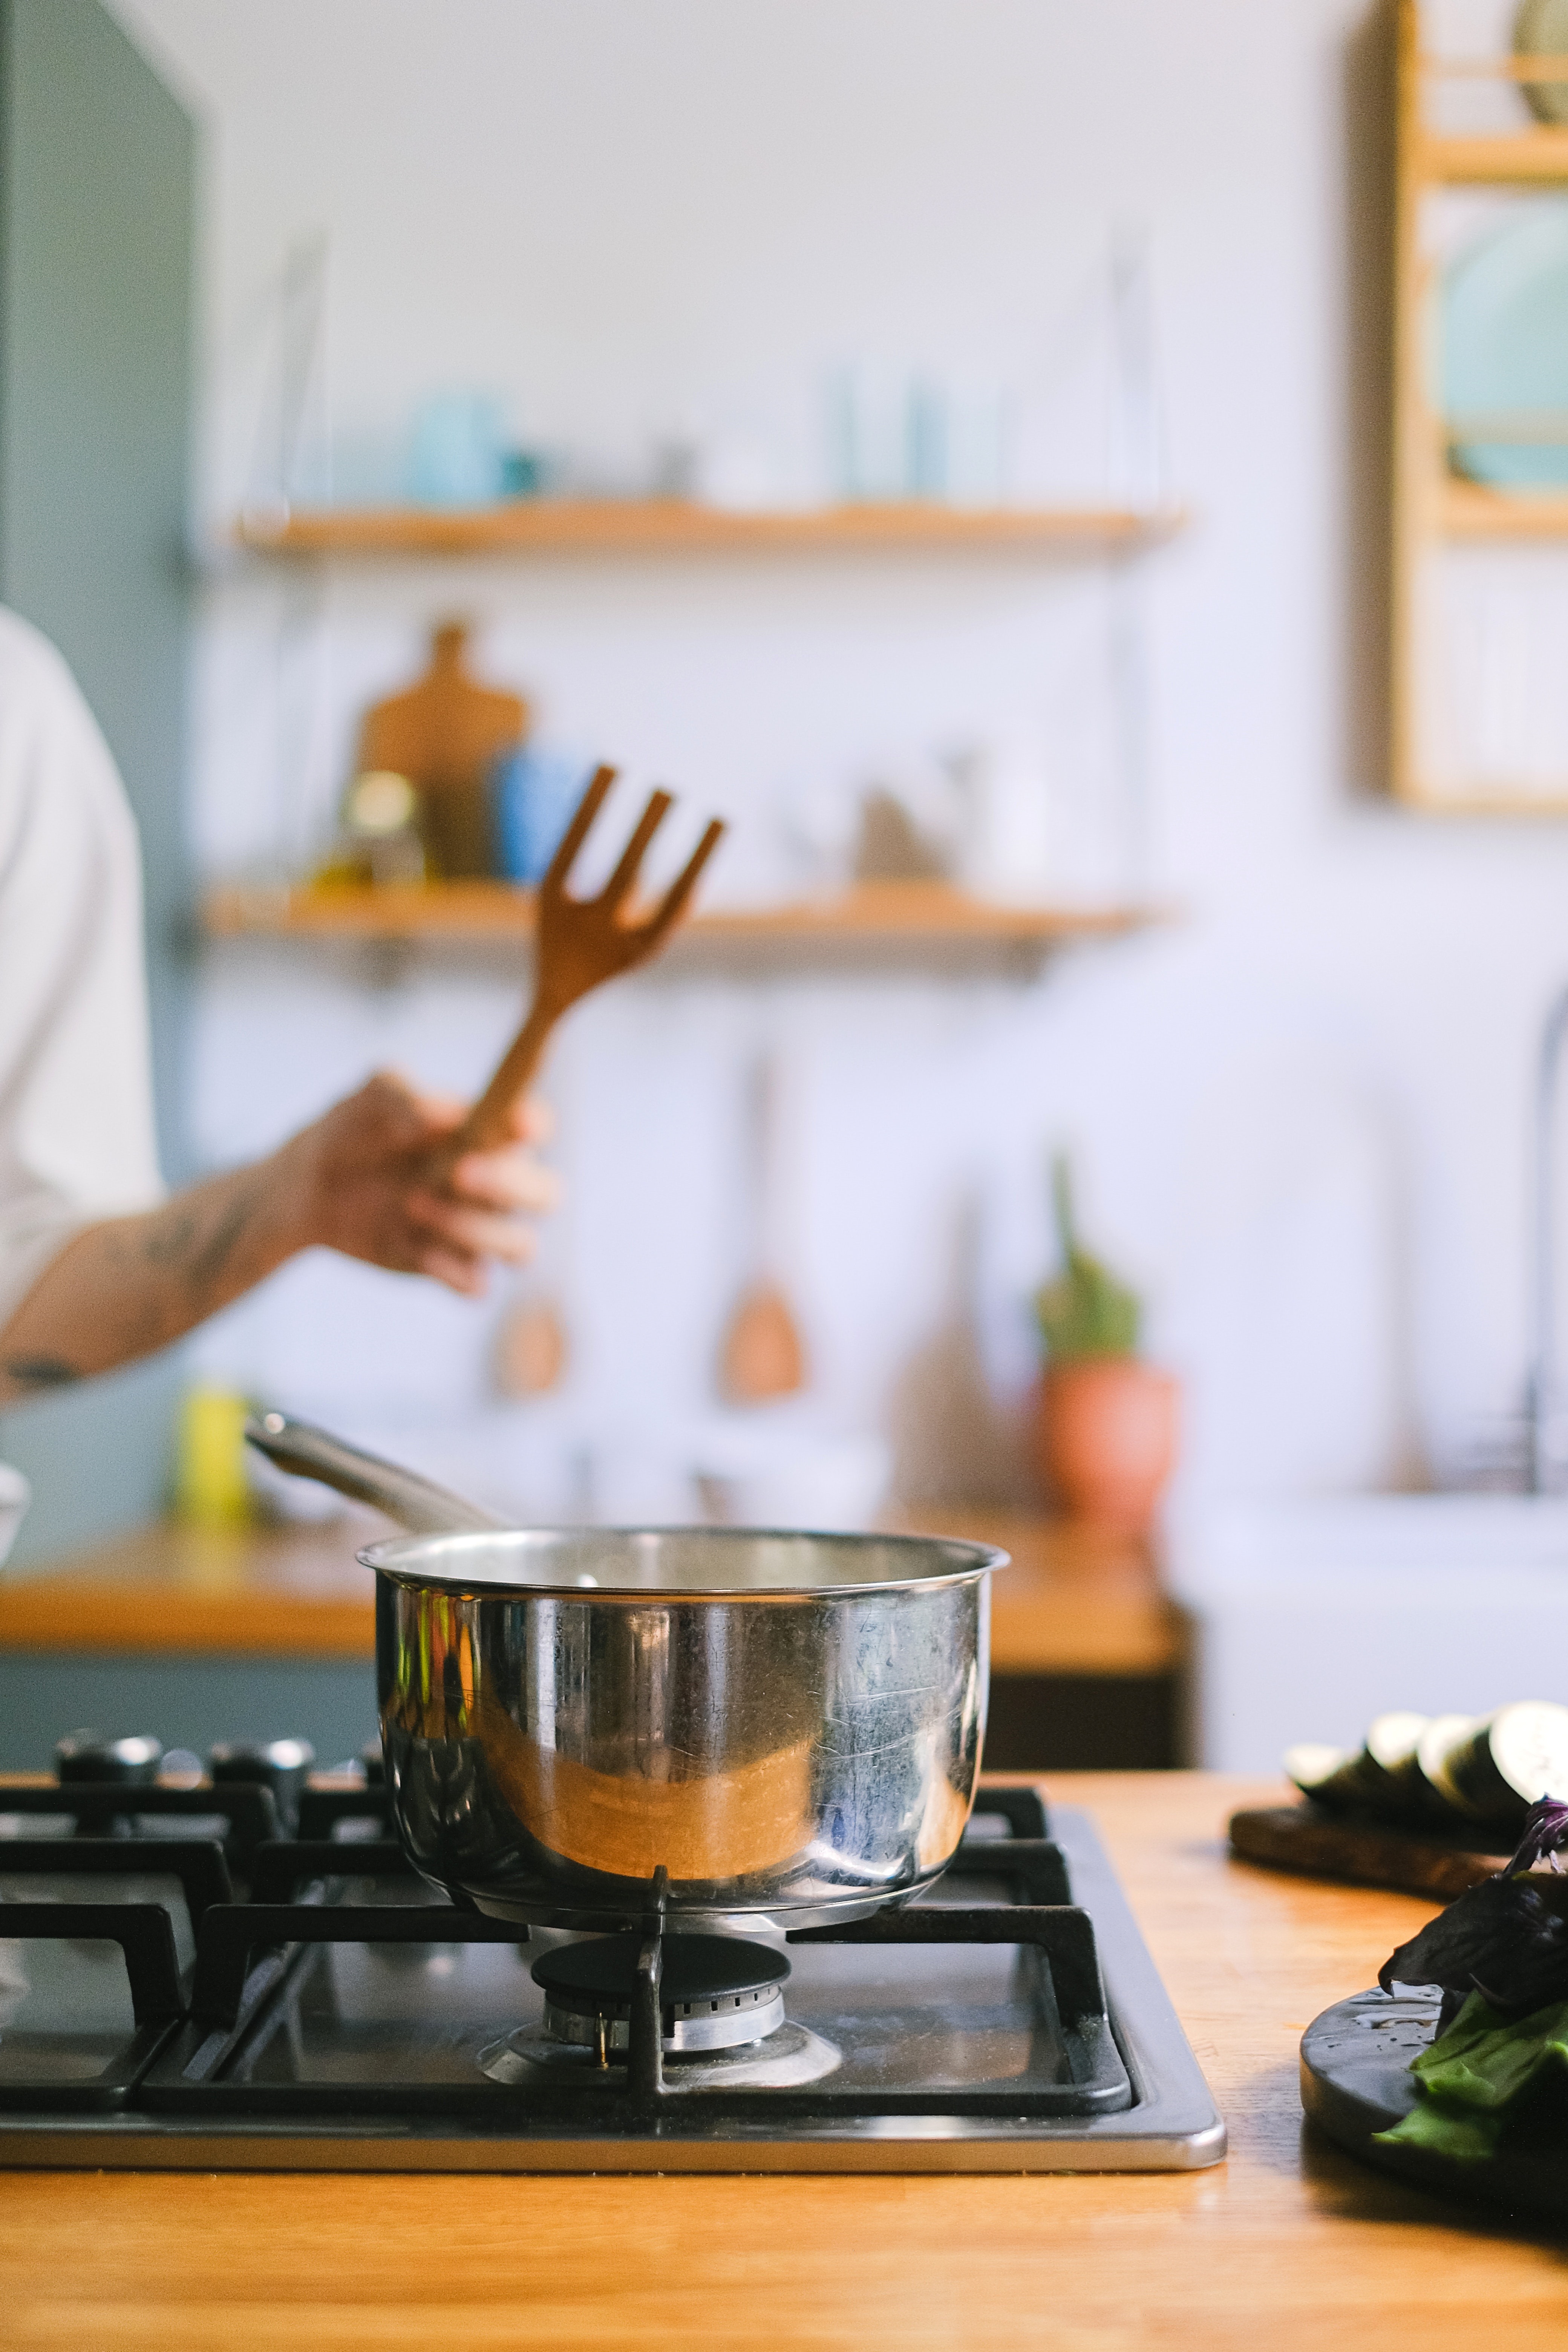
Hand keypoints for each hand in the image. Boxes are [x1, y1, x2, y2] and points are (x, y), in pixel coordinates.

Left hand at [277, 1070, 559, 1297]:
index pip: (535, 1126)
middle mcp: (494, 1184)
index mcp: (487, 1133)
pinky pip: (476, 1285)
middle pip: (547, 1195)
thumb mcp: (368, 1101)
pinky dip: (453, 1272)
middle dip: (512, 1186)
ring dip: (475, 1229)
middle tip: (459, 1173)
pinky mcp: (449, 1268)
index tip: (518, 1124)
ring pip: (520, 1246)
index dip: (536, 1126)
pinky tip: (417, 1251)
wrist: (309, 1187)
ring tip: (412, 1203)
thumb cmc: (352, 1131)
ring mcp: (475, 1229)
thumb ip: (405, 1097)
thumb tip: (447, 1116)